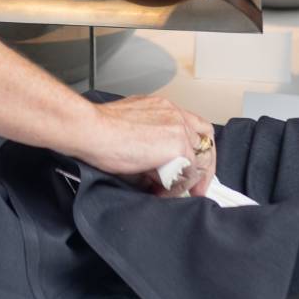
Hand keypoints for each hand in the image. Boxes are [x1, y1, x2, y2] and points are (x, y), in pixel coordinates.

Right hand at [74, 96, 216, 196]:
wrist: (93, 130)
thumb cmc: (100, 129)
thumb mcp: (131, 127)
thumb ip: (150, 141)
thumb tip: (156, 170)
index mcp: (163, 107)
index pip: (193, 127)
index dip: (195, 150)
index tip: (190, 166)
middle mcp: (175, 114)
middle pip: (205, 141)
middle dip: (202, 167)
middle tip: (195, 186)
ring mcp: (179, 129)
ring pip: (199, 160)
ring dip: (187, 179)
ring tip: (170, 191)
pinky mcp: (178, 147)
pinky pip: (189, 173)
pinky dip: (178, 187)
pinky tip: (162, 191)